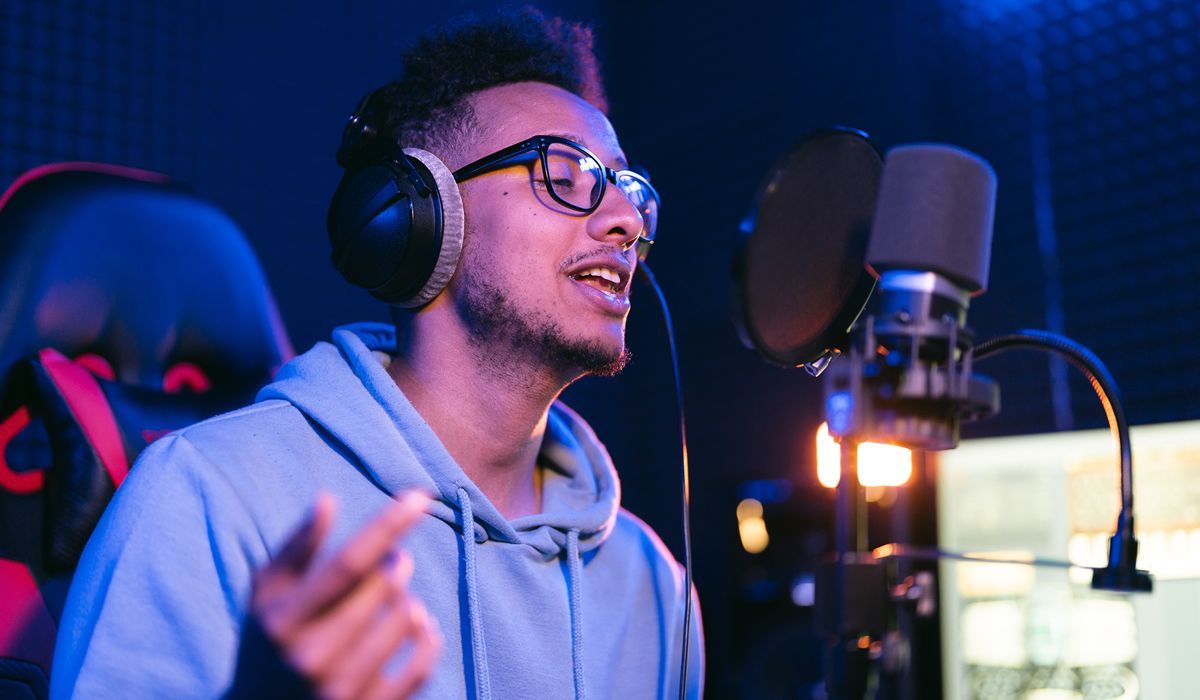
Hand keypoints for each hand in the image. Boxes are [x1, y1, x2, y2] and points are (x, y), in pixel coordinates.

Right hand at [249, 491, 441, 699]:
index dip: (388, 525)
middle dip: (396, 563)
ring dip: (409, 600)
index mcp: (282, 621)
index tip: (421, 495)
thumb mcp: (268, 596)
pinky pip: (420, 665)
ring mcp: (340, 690)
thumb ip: (296, 548)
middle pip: (382, 589)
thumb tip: (328, 499)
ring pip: (404, 620)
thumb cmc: (267, 643)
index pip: (347, 563)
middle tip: (396, 559)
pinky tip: (419, 624)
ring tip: (396, 596)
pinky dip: (427, 637)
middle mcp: (310, 658)